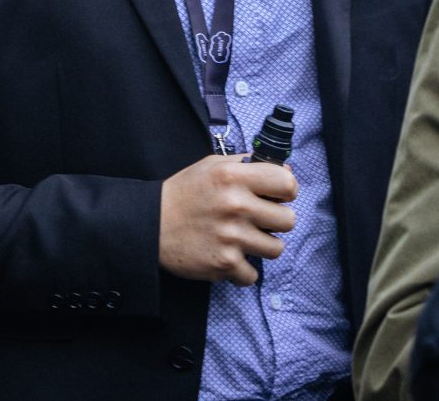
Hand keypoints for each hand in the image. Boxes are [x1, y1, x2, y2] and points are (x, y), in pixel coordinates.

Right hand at [158, 154, 296, 285]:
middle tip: (256, 220)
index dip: (286, 191)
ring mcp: (231, 236)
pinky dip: (242, 270)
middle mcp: (235, 205)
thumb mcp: (211, 165)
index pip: (287, 183)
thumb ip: (246, 164)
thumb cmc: (184, 193)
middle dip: (275, 221)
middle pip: (288, 220)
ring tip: (241, 239)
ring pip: (276, 249)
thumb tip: (286, 169)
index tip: (276, 196)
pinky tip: (228, 257)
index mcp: (233, 176)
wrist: (150, 224)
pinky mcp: (224, 263)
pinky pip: (253, 274)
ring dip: (261, 246)